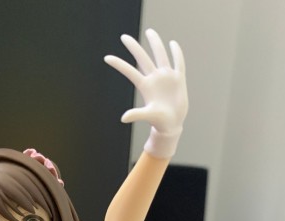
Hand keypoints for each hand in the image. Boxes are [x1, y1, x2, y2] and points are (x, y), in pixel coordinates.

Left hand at [105, 28, 187, 157]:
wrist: (172, 124)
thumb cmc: (159, 121)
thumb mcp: (148, 115)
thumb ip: (136, 114)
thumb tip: (123, 118)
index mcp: (145, 86)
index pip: (130, 71)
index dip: (118, 64)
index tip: (106, 58)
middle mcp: (154, 78)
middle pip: (142, 58)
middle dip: (134, 47)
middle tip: (123, 37)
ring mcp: (166, 77)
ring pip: (160, 55)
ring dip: (155, 43)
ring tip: (149, 32)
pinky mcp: (178, 79)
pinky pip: (178, 63)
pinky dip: (176, 53)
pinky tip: (173, 44)